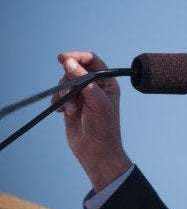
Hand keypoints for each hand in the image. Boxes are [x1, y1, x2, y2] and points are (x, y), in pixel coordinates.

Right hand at [53, 51, 131, 191]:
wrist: (96, 151)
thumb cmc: (103, 127)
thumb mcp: (96, 101)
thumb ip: (83, 81)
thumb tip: (69, 62)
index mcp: (107, 82)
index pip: (92, 61)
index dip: (78, 57)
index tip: (63, 58)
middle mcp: (94, 86)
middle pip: (75, 70)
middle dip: (68, 81)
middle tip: (69, 94)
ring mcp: (82, 95)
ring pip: (65, 83)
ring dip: (64, 95)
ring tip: (71, 110)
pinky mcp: (70, 105)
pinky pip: (58, 96)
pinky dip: (58, 102)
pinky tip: (64, 112)